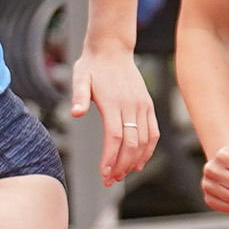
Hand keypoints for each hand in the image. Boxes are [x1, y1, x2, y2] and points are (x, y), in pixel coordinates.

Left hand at [70, 47, 156, 185]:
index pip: (115, 137)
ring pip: (144, 141)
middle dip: (121, 165)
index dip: (111, 157)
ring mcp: (142, 106)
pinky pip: (153, 132)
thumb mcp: (80, 76)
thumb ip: (78, 95)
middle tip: (110, 180)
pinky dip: (149, 150)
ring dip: (134, 161)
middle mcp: (131, 105)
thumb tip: (75, 113)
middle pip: (131, 143)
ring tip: (122, 175)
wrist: (112, 48)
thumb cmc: (93, 65)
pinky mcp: (148, 105)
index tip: (104, 173)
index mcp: (114, 102)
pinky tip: (140, 163)